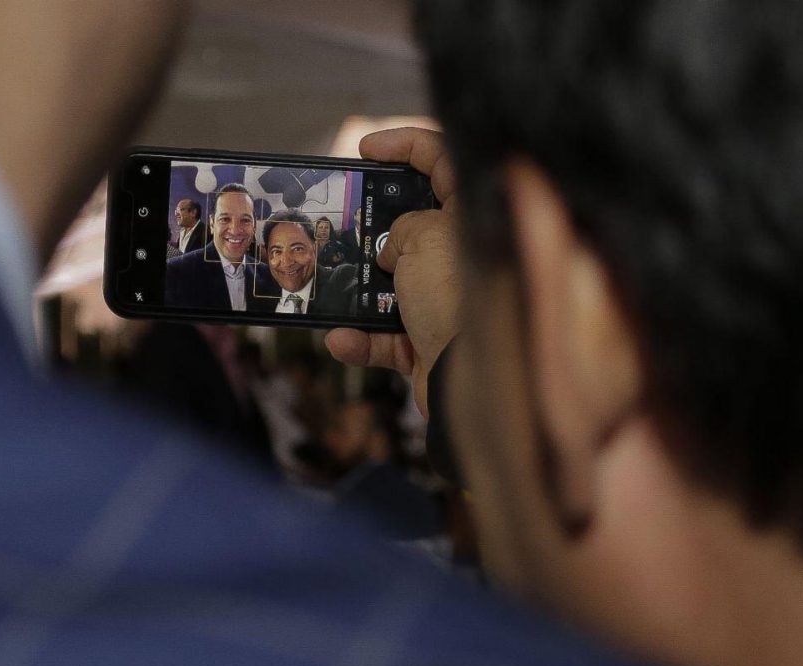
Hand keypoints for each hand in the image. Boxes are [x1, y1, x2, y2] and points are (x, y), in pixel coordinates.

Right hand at [325, 128, 464, 417]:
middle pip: (412, 227)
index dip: (404, 145)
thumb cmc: (456, 297)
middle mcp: (465, 258)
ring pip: (393, 286)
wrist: (474, 383)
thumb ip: (403, 227)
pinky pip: (387, 338)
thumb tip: (395, 248)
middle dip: (371, 226)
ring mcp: (449, 302)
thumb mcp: (421, 238)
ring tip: (328, 286)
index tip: (366, 147)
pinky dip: (362, 340)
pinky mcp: (432, 344)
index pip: (444, 161)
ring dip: (358, 290)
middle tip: (340, 222)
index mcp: (474, 218)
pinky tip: (342, 339)